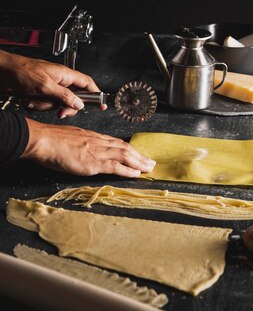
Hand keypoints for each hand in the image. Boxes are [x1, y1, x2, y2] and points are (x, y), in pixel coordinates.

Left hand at [0, 51, 103, 117]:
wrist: (3, 72)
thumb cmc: (23, 71)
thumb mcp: (45, 86)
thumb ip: (64, 96)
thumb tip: (80, 104)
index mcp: (65, 74)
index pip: (87, 84)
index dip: (96, 94)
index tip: (102, 105)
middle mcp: (60, 81)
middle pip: (73, 99)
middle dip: (64, 107)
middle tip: (60, 112)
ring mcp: (50, 88)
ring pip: (57, 104)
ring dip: (45, 106)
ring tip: (35, 99)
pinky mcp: (41, 93)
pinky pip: (45, 105)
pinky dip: (37, 105)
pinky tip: (29, 99)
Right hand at [22, 119, 155, 176]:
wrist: (43, 141)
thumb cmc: (52, 140)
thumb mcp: (71, 139)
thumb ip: (82, 145)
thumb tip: (85, 151)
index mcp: (93, 136)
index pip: (116, 142)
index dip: (129, 149)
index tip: (137, 154)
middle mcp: (99, 142)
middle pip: (125, 148)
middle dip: (139, 156)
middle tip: (150, 162)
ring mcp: (97, 152)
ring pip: (125, 155)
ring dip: (139, 162)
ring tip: (149, 168)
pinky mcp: (94, 162)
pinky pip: (115, 166)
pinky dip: (128, 170)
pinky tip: (136, 174)